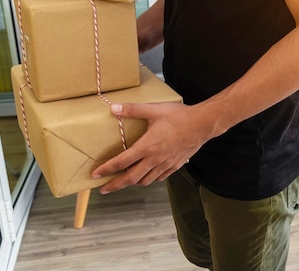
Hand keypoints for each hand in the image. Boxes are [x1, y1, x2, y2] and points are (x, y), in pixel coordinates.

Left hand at [91, 101, 210, 193]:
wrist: (203, 124)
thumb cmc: (179, 116)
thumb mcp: (154, 110)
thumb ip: (132, 110)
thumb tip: (113, 108)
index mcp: (147, 147)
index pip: (121, 162)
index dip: (106, 169)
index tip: (96, 175)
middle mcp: (155, 159)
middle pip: (131, 178)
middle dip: (115, 185)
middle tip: (104, 189)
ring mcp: (166, 164)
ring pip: (145, 180)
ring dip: (133, 182)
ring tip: (125, 180)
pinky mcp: (175, 165)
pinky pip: (159, 177)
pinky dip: (150, 179)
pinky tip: (148, 175)